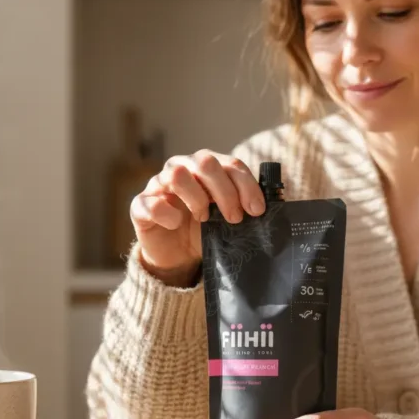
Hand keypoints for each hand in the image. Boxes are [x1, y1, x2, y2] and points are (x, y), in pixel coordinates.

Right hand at [130, 150, 265, 286]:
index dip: (245, 185)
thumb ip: (246, 207)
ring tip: (205, 219)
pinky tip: (175, 224)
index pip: (230, 164)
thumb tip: (278, 205)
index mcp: (207, 169)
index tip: (256, 210)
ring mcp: (159, 185)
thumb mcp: (228, 219)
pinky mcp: (141, 206)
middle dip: (225, 190)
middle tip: (234, 217)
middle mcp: (183, 169)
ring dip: (196, 197)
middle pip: (204, 161)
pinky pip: (149, 202)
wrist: (177, 256)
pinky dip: (165, 213)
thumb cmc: (205, 231)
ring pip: (176, 173)